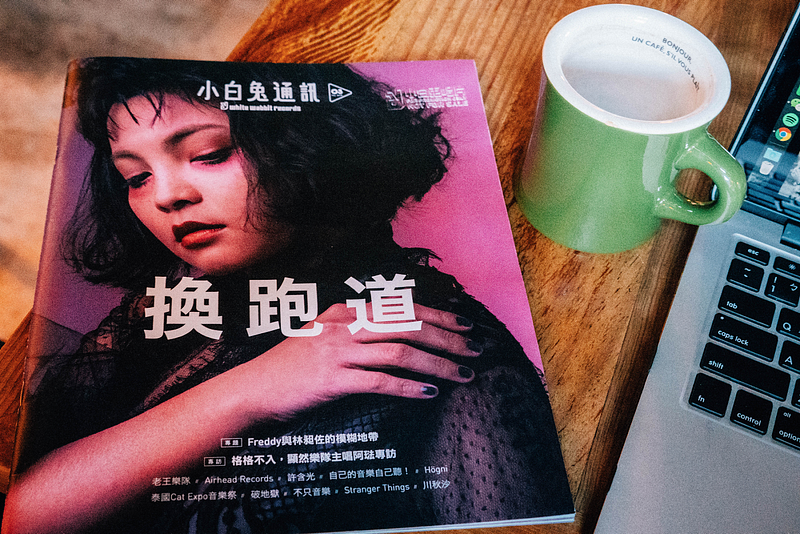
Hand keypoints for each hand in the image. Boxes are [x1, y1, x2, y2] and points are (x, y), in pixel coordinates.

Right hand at [236, 303, 480, 421]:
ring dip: (437, 364)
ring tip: (462, 375)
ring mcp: (337, 352)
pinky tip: (429, 393)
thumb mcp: (321, 335)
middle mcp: (344, 326)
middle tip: (475, 350)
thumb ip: (354, 330)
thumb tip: (395, 335)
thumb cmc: (289, 366)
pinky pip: (379, 381)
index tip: (463, 325)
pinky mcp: (332, 380)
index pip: (401, 307)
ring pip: (400, 352)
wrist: (252, 388)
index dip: (437, 315)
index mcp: (345, 312)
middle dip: (448, 338)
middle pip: (408, 325)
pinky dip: (409, 387)